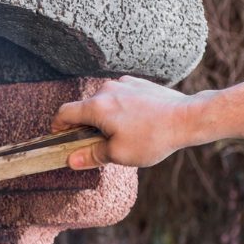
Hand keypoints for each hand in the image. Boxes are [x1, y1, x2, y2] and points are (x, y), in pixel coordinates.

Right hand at [51, 77, 211, 168]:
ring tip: (121, 135)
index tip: (59, 139)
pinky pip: (120, 96)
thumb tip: (70, 160)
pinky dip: (120, 109)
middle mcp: (106, 90)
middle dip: (85, 126)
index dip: (57, 128)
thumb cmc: (152, 137)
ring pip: (103, 102)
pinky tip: (135, 123)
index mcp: (96, 107)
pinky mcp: (138, 83)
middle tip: (95, 145)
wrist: (186, 118)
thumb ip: (90, 155)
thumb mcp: (118, 154)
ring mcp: (123, 84)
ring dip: (104, 118)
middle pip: (84, 108)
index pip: (64, 113)